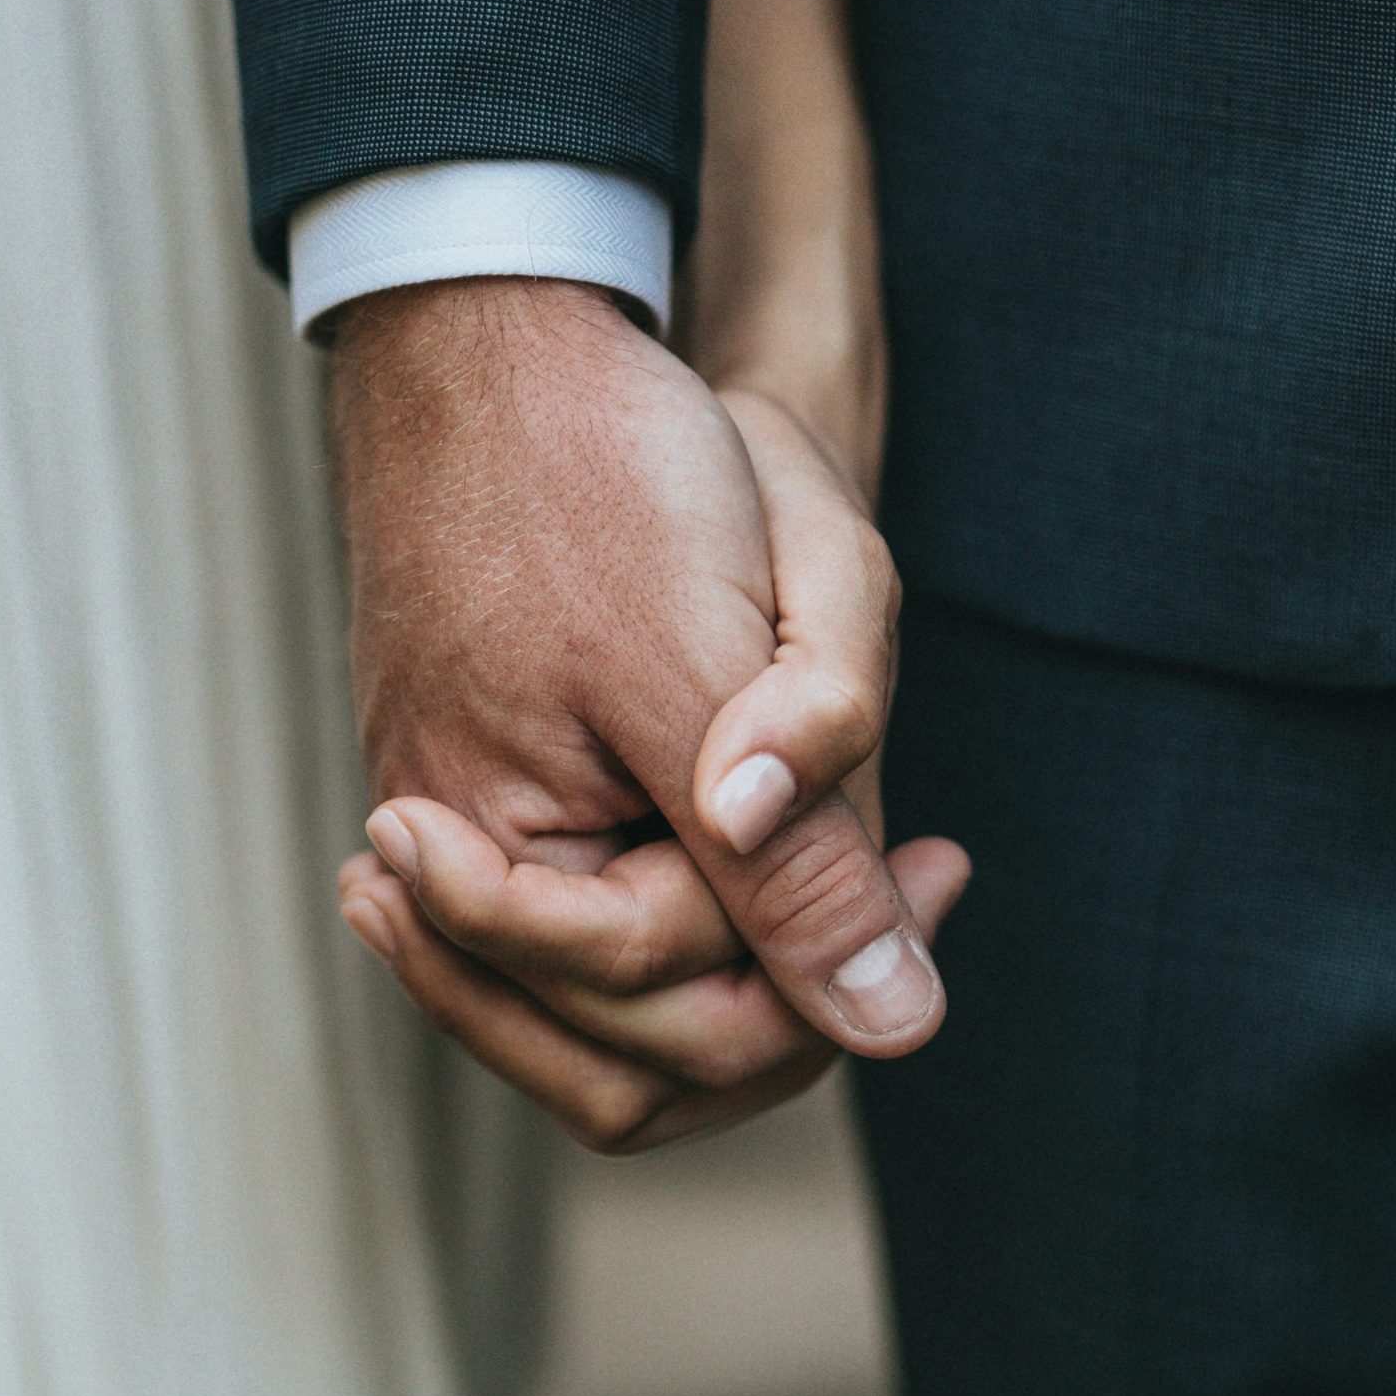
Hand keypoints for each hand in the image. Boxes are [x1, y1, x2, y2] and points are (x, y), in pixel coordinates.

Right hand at [329, 275, 952, 1146]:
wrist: (505, 332)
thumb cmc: (605, 472)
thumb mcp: (727, 666)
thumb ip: (797, 866)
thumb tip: (893, 1026)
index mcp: (488, 858)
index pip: (681, 1018)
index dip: (831, 968)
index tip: (942, 858)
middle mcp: (453, 878)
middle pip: (634, 1063)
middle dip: (788, 996)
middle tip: (915, 871)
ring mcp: (462, 843)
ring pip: (607, 1023)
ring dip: (745, 977)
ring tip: (863, 874)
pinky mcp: (487, 800)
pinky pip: (587, 937)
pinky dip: (698, 924)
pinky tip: (774, 846)